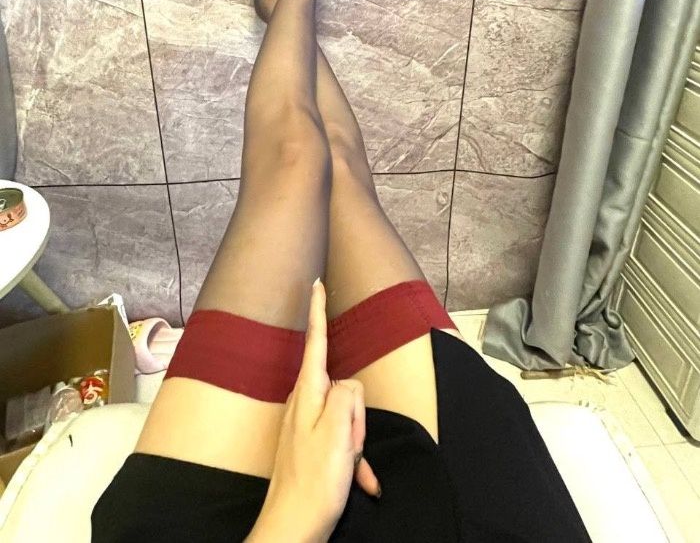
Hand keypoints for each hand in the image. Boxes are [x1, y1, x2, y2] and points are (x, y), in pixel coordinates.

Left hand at [247, 279, 380, 542]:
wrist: (291, 530)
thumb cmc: (315, 482)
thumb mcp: (339, 432)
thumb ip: (348, 396)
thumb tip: (347, 386)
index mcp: (307, 393)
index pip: (316, 341)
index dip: (319, 310)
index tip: (317, 283)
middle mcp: (303, 403)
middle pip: (344, 387)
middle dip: (359, 413)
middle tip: (353, 445)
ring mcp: (305, 426)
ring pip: (347, 417)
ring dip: (358, 442)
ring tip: (352, 469)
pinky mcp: (311, 447)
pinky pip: (342, 442)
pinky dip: (355, 461)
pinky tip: (361, 484)